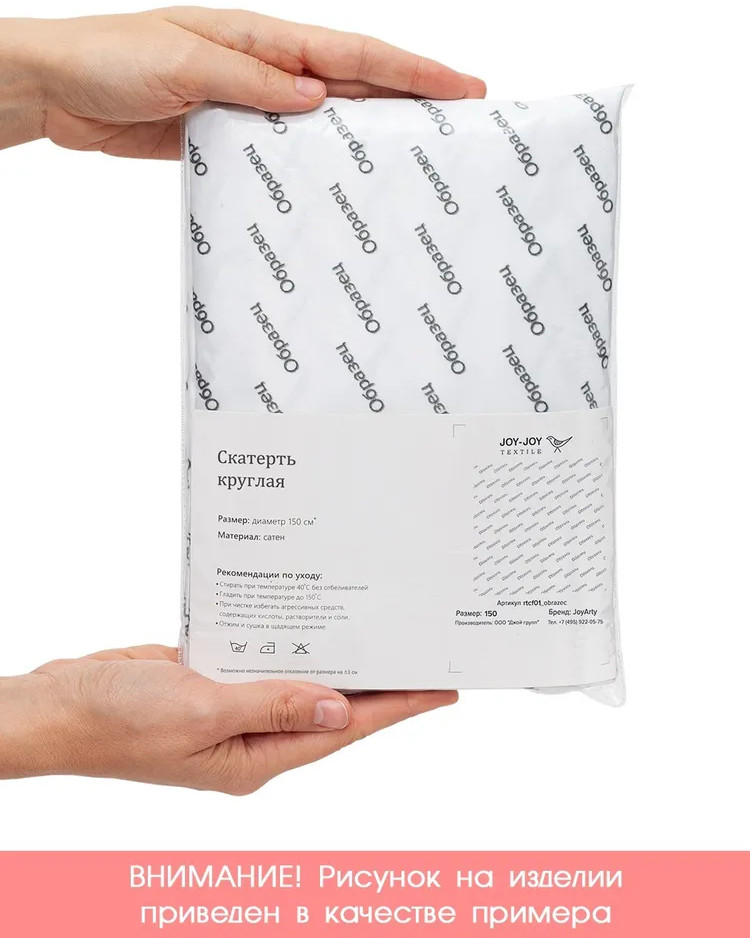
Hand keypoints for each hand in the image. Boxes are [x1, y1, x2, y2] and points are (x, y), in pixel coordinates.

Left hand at [0, 8, 485, 156]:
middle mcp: (265, 68)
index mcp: (262, 39)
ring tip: (415, 159)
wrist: (61, 89)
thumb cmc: (112, 57)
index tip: (460, 87)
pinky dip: (314, 167)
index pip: (352, 55)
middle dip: (410, 100)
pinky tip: (337, 187)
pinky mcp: (230, 137)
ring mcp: (250, 103)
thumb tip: (317, 99)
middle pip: (353, 84)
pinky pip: (284, 153)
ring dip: (370, 136)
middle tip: (461, 121)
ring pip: (326, 121)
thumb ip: (252, 82)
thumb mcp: (186, 60)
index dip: (411, 70)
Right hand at [0, 644, 456, 792]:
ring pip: (299, 683)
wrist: (63, 705)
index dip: (396, 708)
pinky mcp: (214, 683)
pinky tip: (312, 621)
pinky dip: (290, 644)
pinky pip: (265, 664)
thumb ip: (273, 706)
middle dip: (378, 683)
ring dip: (335, 660)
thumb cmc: (119, 720)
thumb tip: (341, 708)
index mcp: (255, 758)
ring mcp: (233, 710)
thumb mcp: (201, 712)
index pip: (343, 730)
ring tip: (383, 634)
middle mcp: (252, 737)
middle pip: (331, 708)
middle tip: (423, 653)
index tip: (440, 689)